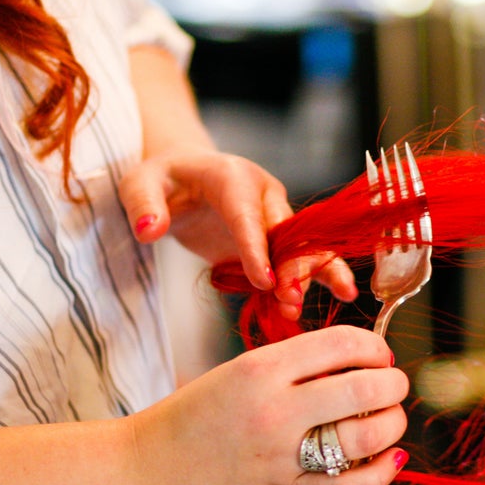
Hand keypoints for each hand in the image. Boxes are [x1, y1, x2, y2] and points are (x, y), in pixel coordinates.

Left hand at [118, 149, 357, 316]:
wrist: (184, 176)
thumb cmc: (162, 179)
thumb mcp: (139, 183)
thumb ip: (143, 204)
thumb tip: (150, 230)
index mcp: (233, 176)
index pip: (247, 215)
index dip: (256, 248)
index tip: (264, 281)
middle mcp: (263, 194)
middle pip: (285, 232)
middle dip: (292, 267)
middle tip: (290, 301)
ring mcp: (273, 217)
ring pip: (301, 246)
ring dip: (307, 276)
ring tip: (300, 308)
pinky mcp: (273, 241)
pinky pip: (298, 258)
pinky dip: (319, 275)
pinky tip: (345, 292)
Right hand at [129, 325, 409, 484]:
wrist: (145, 470)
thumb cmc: (192, 416)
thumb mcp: (238, 371)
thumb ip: (293, 365)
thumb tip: (355, 361)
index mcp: (261, 368)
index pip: (341, 343)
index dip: (373, 347)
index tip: (379, 354)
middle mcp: (274, 409)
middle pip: (363, 388)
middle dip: (393, 384)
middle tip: (394, 385)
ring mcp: (280, 455)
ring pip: (364, 437)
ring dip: (392, 424)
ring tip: (391, 418)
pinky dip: (379, 473)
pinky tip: (388, 460)